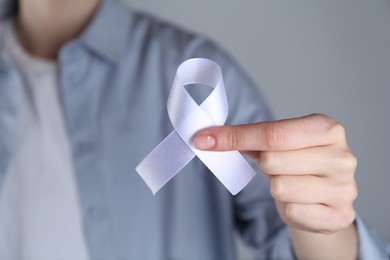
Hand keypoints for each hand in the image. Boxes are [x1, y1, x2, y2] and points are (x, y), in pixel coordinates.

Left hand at [193, 114, 357, 233]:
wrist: (327, 196)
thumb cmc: (299, 162)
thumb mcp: (280, 142)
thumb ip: (249, 137)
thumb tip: (208, 137)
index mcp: (327, 129)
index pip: (273, 133)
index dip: (235, 137)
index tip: (204, 139)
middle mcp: (342, 157)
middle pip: (273, 161)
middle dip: (265, 165)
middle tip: (277, 166)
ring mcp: (344, 188)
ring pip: (280, 188)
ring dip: (277, 187)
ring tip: (291, 182)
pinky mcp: (340, 215)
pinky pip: (292, 211)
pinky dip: (288, 207)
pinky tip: (301, 201)